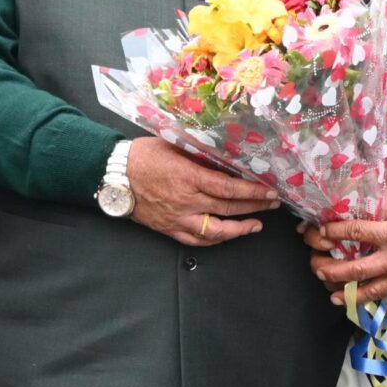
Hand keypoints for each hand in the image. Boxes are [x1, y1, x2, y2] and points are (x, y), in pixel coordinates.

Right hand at [125, 138, 279, 246]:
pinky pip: (196, 241)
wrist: (113, 175)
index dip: (253, 191)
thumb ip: (200, 154)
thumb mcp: (174, 145)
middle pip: (228, 208)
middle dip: (255, 207)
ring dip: (240, 229)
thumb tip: (225, 156)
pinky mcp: (168, 228)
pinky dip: (214, 240)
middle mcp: (186, 201)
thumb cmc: (142, 156)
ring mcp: (178, 218)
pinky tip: (226, 236)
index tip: (270, 191)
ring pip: (216, 231)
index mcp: (189, 177)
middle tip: (272, 204)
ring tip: (256, 225)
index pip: (229, 188)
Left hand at [303, 204, 386, 304]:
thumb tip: (366, 207)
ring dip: (347, 294)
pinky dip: (377, 306)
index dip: (334, 232)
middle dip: (331, 270)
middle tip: (317, 268)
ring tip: (333, 294)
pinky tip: (364, 306)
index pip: (356, 233)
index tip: (321, 232)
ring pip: (369, 291)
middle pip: (355, 269)